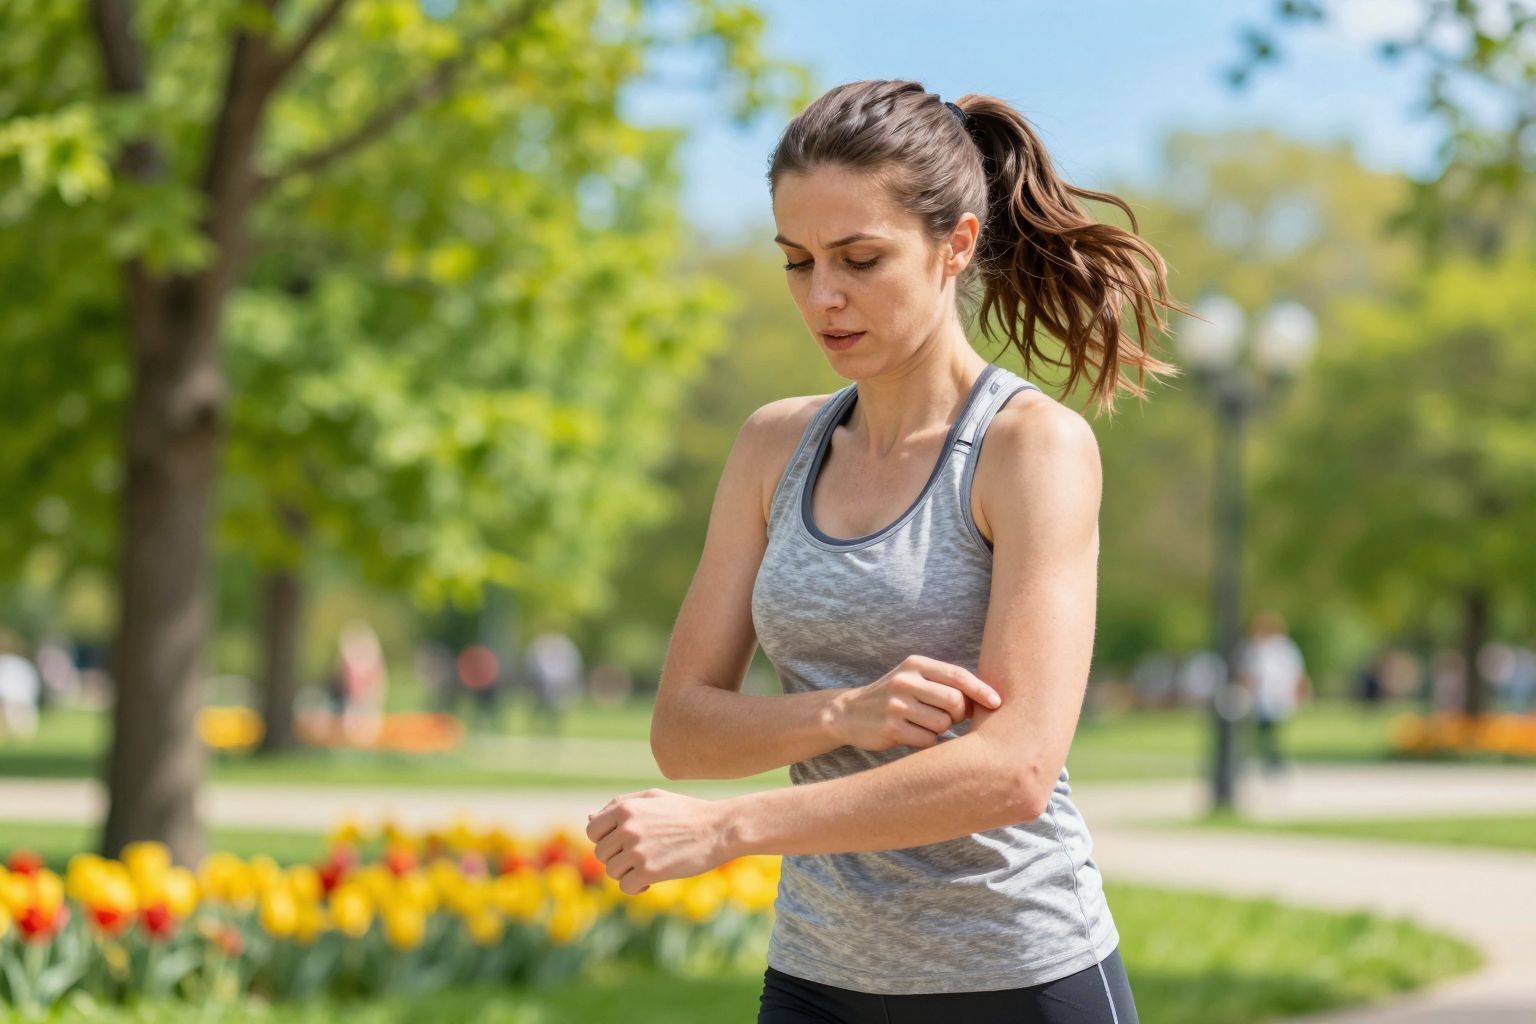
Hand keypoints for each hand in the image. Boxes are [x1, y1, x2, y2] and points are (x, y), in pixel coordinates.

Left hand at [585, 788, 732, 895]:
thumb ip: (620, 805)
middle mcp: (627, 828)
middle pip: (601, 854)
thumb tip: (590, 819)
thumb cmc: (686, 812)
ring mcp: (637, 850)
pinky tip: (651, 880)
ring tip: (648, 865)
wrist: (719, 829)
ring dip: (627, 872)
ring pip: (612, 872)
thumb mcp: (653, 798)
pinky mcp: (649, 872)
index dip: (604, 839)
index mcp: (625, 808)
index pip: (592, 830)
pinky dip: (636, 887)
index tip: (621, 843)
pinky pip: (626, 887)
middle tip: (640, 856)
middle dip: (617, 857)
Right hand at [833, 654, 1001, 752]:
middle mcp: (905, 680)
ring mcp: (896, 704)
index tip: (997, 703)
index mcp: (915, 664)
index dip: (981, 690)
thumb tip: (987, 701)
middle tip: (951, 718)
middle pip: (954, 702)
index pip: (957, 675)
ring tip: (925, 724)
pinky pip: (927, 740)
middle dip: (960, 714)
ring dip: (941, 729)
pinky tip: (913, 735)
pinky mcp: (890, 728)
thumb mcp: (914, 679)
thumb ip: (944, 684)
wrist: (849, 713)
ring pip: (943, 723)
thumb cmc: (895, 697)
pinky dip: (927, 741)